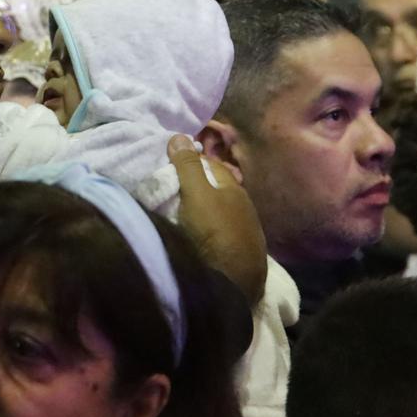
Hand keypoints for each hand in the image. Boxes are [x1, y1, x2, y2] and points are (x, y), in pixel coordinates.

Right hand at [169, 134, 267, 306]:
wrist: (235, 282)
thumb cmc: (214, 231)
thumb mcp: (196, 195)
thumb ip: (187, 166)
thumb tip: (178, 135)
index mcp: (234, 190)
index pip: (212, 166)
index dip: (192, 161)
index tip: (170, 164)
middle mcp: (244, 208)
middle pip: (217, 190)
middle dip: (198, 186)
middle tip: (171, 190)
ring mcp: (246, 233)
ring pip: (220, 213)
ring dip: (204, 211)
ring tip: (181, 215)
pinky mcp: (243, 256)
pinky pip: (221, 235)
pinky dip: (209, 231)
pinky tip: (198, 239)